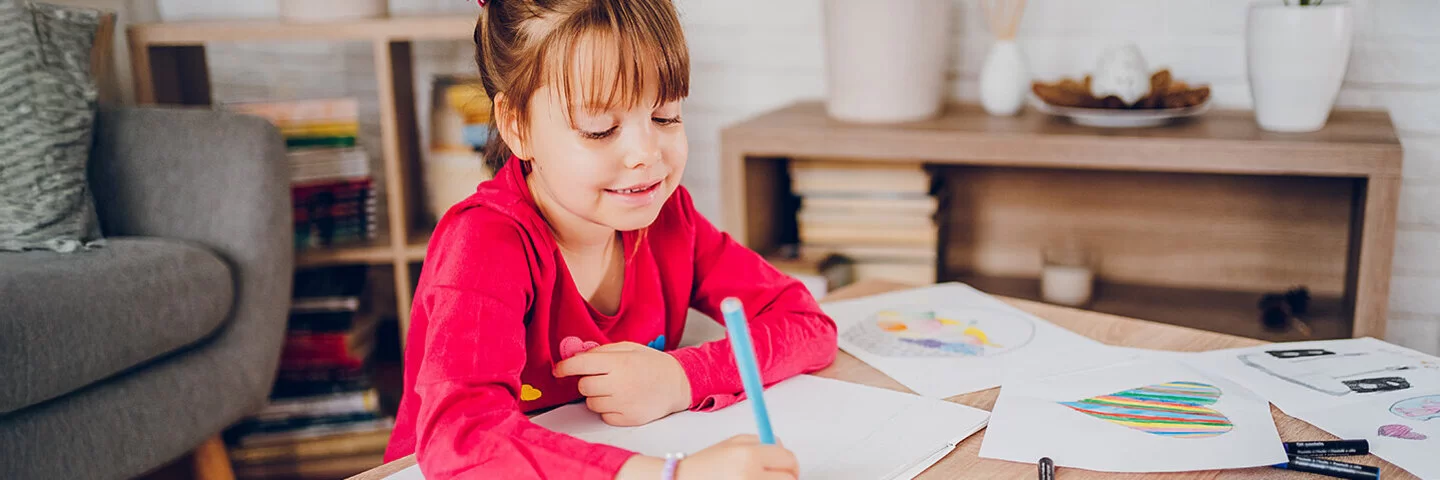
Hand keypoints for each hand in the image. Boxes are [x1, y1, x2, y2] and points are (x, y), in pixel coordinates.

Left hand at [554, 341, 691, 425]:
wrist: (678, 384)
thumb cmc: (651, 364)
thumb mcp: (629, 348)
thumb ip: (602, 351)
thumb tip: (576, 357)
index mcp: (619, 362)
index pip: (580, 365)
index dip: (564, 367)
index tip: (558, 370)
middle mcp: (619, 384)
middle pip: (583, 386)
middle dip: (586, 381)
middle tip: (599, 377)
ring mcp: (624, 404)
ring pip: (591, 403)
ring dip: (596, 396)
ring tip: (614, 389)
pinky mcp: (628, 419)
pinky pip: (604, 416)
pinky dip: (607, 409)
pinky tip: (621, 400)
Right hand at [613, 435, 798, 479]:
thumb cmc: (706, 464)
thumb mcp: (733, 443)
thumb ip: (763, 442)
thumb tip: (784, 450)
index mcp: (748, 456)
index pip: (789, 460)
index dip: (789, 463)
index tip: (786, 467)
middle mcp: (750, 476)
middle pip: (789, 479)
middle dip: (785, 477)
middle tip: (772, 476)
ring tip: (757, 479)